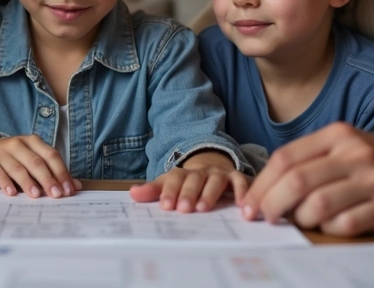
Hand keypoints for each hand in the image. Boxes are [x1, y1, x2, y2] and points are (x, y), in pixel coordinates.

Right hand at [0, 135, 77, 198]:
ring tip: (36, 195)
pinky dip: (6, 182)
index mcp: (33, 141)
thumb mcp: (32, 159)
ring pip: (18, 167)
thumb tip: (75, 186)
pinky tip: (11, 193)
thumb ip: (52, 171)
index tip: (68, 190)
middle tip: (56, 195)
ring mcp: (2, 152)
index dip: (61, 172)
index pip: (51, 156)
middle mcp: (18, 144)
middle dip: (48, 179)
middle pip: (36, 162)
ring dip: (28, 182)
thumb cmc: (13, 158)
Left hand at [128, 151, 247, 211]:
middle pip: (194, 179)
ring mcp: (219, 174)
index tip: (165, 205)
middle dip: (188, 193)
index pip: (174, 179)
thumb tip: (132, 193)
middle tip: (183, 209)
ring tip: (203, 208)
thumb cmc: (189, 182)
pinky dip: (241, 191)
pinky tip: (240, 204)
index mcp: (183, 173)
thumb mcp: (171, 184)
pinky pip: (240, 181)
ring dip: (209, 193)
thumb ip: (153, 190)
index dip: (169, 191)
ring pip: (215, 181)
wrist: (215, 164)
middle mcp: (201, 172)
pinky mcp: (236, 177)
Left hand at [240, 123, 373, 235]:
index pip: (286, 157)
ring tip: (299, 221)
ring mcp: (373, 180)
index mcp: (339, 134)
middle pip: (297, 181)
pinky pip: (344, 224)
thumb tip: (267, 188)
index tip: (250, 203)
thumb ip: (310, 159)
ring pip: (317, 204)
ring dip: (299, 219)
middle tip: (264, 217)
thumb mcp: (345, 146)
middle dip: (271, 204)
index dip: (262, 183)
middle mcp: (355, 153)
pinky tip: (327, 226)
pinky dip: (328, 229)